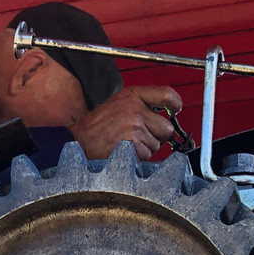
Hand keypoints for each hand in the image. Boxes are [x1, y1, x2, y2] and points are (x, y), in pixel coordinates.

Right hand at [68, 86, 182, 160]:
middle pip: (166, 128)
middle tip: (136, 136)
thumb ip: (142, 105)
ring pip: (156, 145)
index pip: (166, 95)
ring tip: (125, 145)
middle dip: (155, 136)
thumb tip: (169, 115)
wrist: (77, 141)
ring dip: (144, 149)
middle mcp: (135, 109)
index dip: (175, 104)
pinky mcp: (132, 145)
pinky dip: (137, 159)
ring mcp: (134, 128)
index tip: (175, 109)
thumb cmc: (96, 126)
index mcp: (132, 96)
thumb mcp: (118, 104)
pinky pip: (147, 156)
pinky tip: (123, 153)